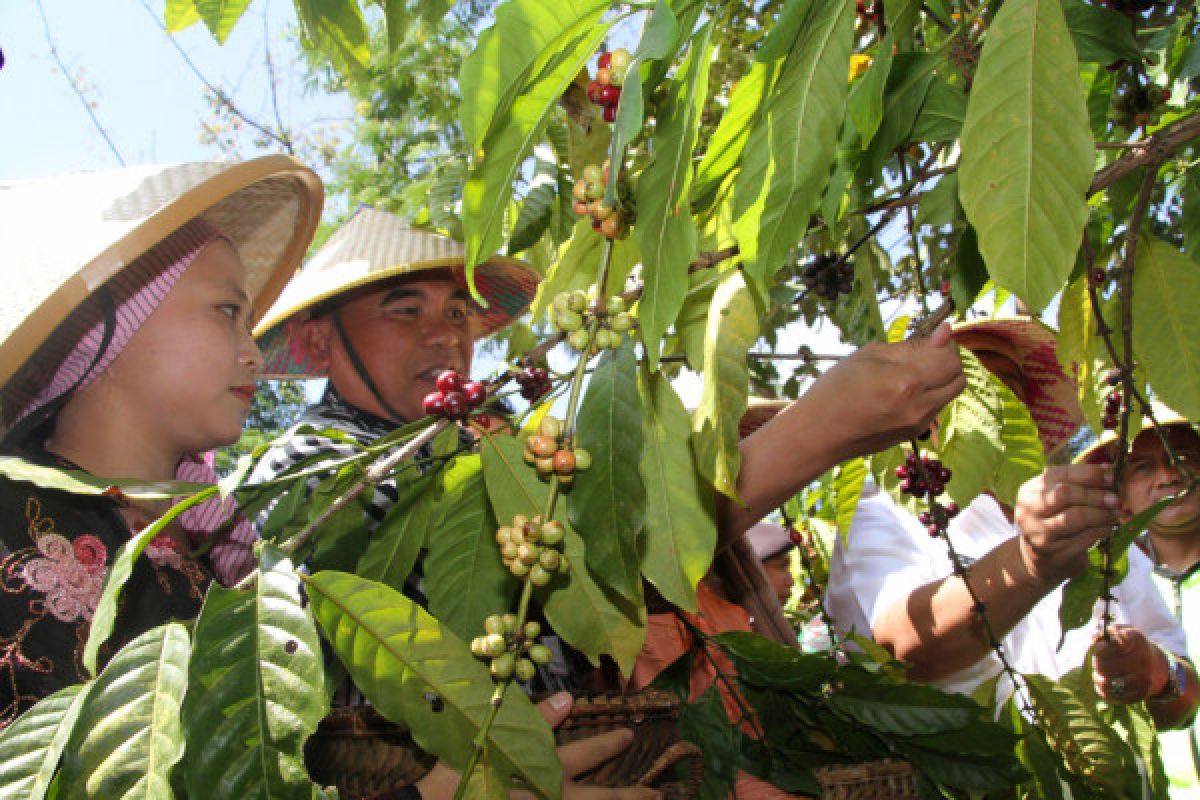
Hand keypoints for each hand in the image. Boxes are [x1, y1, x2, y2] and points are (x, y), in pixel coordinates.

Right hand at [413, 692, 659, 798]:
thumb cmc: (461, 773)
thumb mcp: (494, 738)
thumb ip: (533, 720)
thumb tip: (567, 699)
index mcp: (546, 774)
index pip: (588, 754)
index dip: (610, 744)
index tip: (629, 736)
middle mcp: (554, 799)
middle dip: (632, 797)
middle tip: (657, 795)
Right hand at [800, 323, 965, 462]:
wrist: (818, 433)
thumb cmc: (836, 388)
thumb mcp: (870, 355)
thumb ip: (912, 345)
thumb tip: (946, 331)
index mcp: (907, 382)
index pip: (949, 356)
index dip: (944, 341)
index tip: (931, 334)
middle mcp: (919, 406)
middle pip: (958, 375)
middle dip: (947, 358)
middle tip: (924, 351)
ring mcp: (919, 424)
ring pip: (951, 392)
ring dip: (940, 377)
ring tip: (909, 372)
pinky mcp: (914, 434)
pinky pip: (936, 407)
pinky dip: (929, 394)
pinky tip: (902, 392)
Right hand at [1012, 464, 1119, 587]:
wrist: (1039, 559)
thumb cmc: (1054, 522)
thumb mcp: (1057, 500)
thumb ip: (1077, 485)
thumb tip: (1109, 469)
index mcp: (1029, 491)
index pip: (1060, 474)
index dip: (1089, 473)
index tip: (1111, 475)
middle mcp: (1029, 510)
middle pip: (1065, 494)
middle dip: (1095, 495)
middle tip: (1115, 499)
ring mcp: (1039, 532)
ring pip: (1076, 517)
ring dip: (1101, 514)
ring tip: (1115, 514)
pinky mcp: (1054, 551)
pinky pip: (1085, 537)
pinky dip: (1101, 531)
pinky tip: (1107, 529)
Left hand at [1092, 625, 1170, 703]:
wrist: (1157, 668)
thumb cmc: (1133, 647)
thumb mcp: (1124, 632)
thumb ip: (1107, 631)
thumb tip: (1093, 637)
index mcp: (1137, 641)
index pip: (1111, 645)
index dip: (1101, 647)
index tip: (1101, 646)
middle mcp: (1142, 662)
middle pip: (1103, 665)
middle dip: (1097, 661)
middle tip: (1099, 659)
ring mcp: (1141, 681)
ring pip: (1105, 682)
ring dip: (1098, 676)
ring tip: (1101, 671)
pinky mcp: (1137, 696)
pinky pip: (1110, 695)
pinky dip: (1102, 689)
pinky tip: (1106, 681)